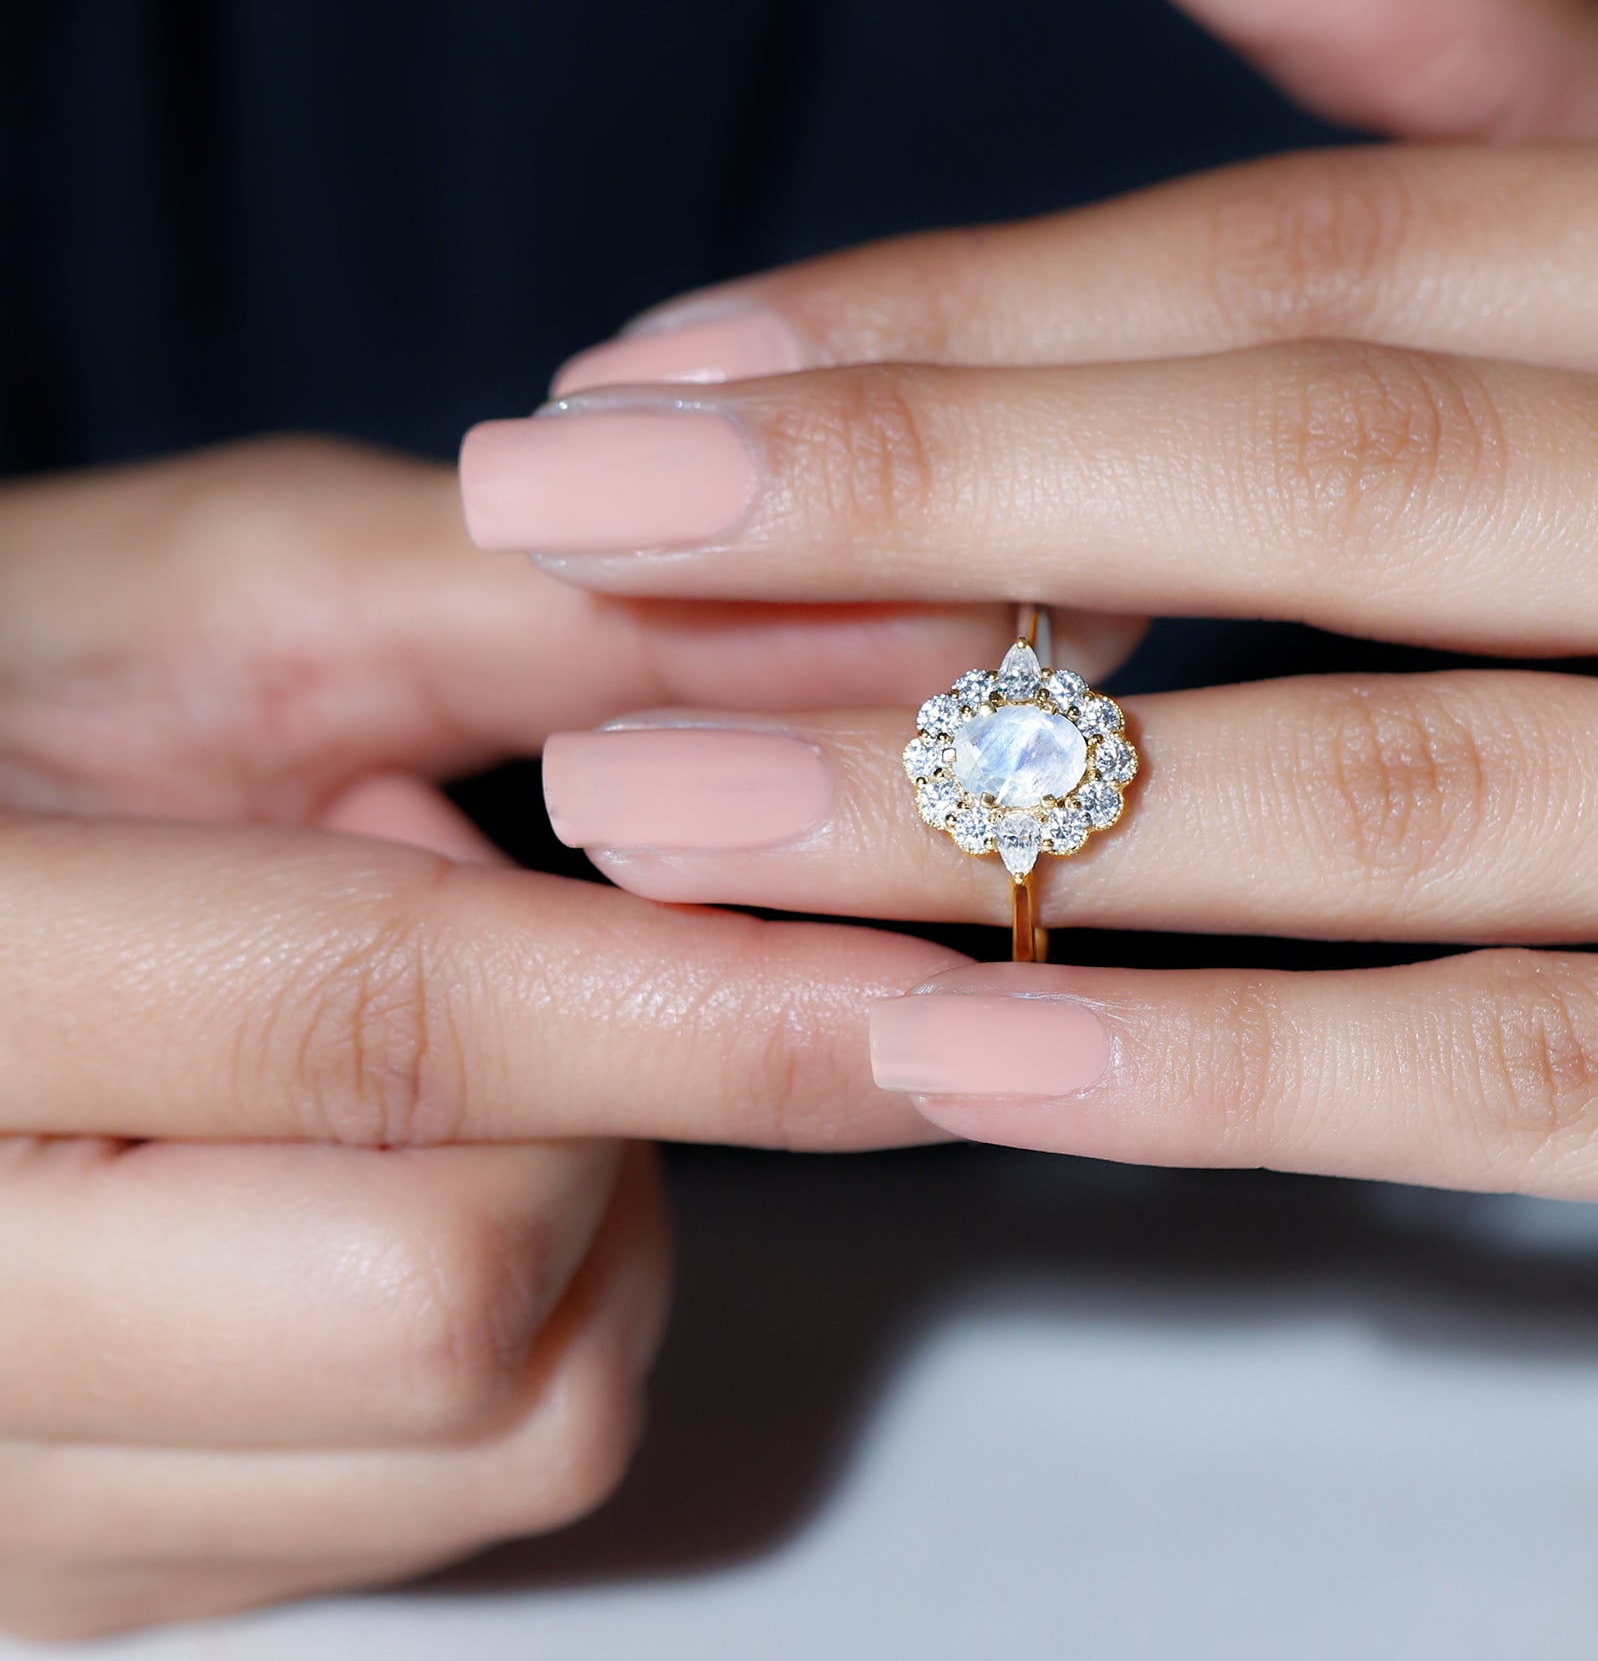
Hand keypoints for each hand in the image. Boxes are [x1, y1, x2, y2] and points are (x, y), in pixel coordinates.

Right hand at [0, 439, 1140, 1637]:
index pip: (380, 1034)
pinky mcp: (81, 1560)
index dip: (705, 1005)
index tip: (942, 985)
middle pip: (448, 1304)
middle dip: (601, 1103)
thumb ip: (568, 620)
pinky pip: (441, 1487)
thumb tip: (930, 645)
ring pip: (489, 1431)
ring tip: (401, 1034)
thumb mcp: (221, 606)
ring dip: (569, 1204)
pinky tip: (362, 1156)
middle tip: (497, 917)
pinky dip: (508, 1304)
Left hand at [462, 0, 1597, 1379]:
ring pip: (1388, 785)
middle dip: (913, 495)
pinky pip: (1524, 1076)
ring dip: (977, 799)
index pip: (1343, 252)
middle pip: (1334, 470)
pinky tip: (936, 1047)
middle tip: (562, 528)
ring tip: (660, 804)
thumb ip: (1515, 91)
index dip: (976, 308)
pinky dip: (1214, 1071)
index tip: (663, 367)